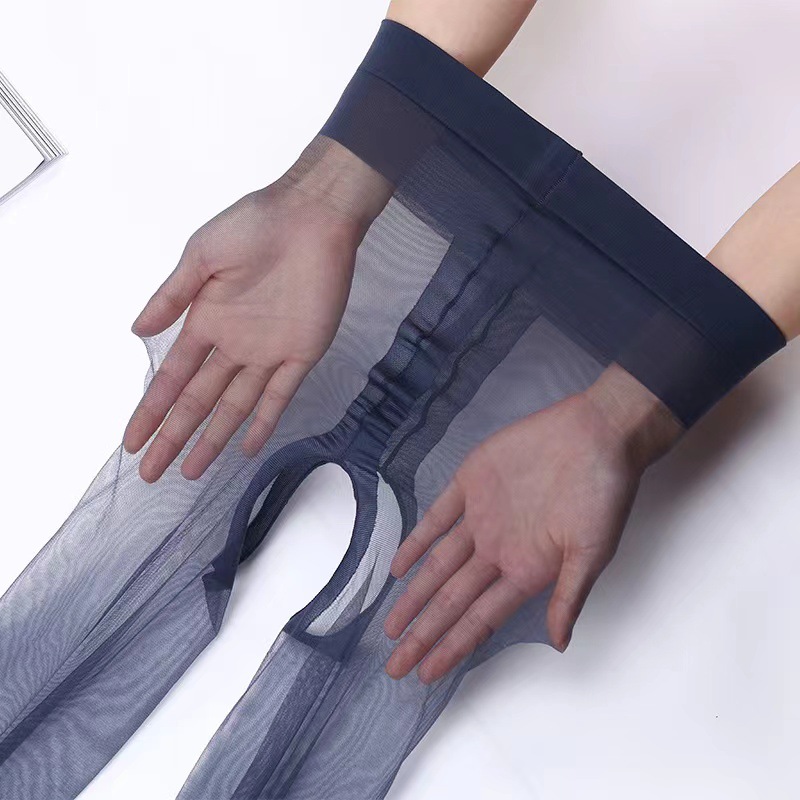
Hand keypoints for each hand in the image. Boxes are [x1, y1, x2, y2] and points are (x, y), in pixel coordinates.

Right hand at [123, 137, 390, 481]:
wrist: (312, 216)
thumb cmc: (255, 227)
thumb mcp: (201, 256)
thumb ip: (172, 297)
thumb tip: (136, 331)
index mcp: (206, 322)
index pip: (172, 379)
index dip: (151, 412)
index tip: (131, 441)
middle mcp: (234, 345)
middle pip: (198, 402)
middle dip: (174, 437)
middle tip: (151, 473)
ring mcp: (268, 353)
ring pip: (235, 407)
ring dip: (213, 438)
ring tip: (191, 471)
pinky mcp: (302, 353)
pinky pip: (280, 395)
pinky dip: (265, 422)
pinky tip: (246, 447)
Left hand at [384, 365, 682, 682]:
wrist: (597, 433)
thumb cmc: (602, 493)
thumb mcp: (592, 551)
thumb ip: (568, 596)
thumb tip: (558, 643)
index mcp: (526, 570)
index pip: (479, 619)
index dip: (452, 647)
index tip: (426, 674)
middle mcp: (498, 550)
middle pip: (451, 600)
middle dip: (423, 634)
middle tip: (395, 666)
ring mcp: (482, 517)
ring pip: (438, 565)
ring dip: (414, 595)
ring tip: (391, 627)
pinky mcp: (472, 482)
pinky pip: (437, 516)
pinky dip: (416, 540)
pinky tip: (399, 565)